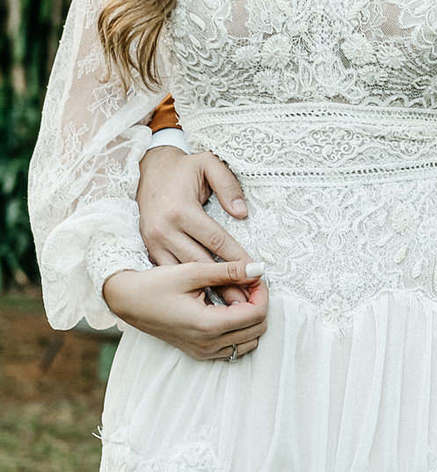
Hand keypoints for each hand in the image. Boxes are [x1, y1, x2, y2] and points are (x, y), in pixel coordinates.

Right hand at [102, 258, 268, 360]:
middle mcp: (209, 344)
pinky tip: (228, 310)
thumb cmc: (155, 285)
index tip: (254, 276)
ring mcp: (204, 352)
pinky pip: (234, 348)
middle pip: (257, 329)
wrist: (127, 301)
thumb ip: (228, 271)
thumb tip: (258, 268)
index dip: (262, 292)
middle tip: (247, 283)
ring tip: (238, 295)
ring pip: (249, 341)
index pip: (257, 313)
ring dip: (251, 318)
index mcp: (208, 325)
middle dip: (259, 304)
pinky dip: (240, 330)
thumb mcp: (191, 272)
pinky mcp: (200, 353)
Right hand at [138, 145, 251, 303]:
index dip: (237, 258)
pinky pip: (172, 273)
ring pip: (185, 273)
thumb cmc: (181, 168)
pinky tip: (206, 300)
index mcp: (180, 211)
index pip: (216, 240)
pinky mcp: (149, 250)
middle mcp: (163, 230)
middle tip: (247, 302)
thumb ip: (227, 185)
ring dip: (208, 291)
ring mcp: (153, 243)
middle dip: (225, 284)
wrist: (145, 169)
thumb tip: (242, 213)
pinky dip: (188, 288)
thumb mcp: (207, 163)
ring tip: (231, 308)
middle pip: (201, 263)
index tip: (255, 272)